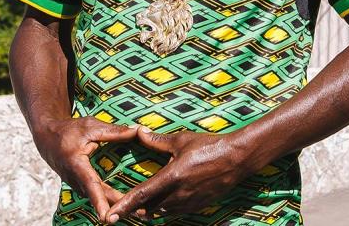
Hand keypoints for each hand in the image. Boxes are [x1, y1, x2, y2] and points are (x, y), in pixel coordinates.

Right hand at [33, 117, 138, 221]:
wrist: (47, 137)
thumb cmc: (69, 130)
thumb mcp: (91, 127)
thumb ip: (115, 132)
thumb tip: (139, 131)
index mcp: (77, 165)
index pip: (91, 185)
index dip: (99, 202)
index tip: (106, 218)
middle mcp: (75, 179)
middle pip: (97, 196)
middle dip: (115, 206)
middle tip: (136, 212)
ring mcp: (76, 184)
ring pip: (96, 197)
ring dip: (113, 204)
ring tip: (134, 210)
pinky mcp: (79, 185)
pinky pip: (94, 194)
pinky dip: (107, 199)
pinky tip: (122, 201)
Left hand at [104, 127, 260, 222]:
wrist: (237, 159)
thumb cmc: (209, 146)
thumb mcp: (182, 140)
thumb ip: (157, 141)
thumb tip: (139, 133)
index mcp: (172, 177)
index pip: (142, 195)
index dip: (124, 205)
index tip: (110, 214)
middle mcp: (178, 194)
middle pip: (148, 209)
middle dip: (134, 210)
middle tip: (120, 209)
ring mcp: (189, 202)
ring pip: (161, 213)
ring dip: (149, 211)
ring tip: (138, 208)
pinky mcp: (197, 205)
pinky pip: (175, 212)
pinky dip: (164, 210)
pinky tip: (161, 204)